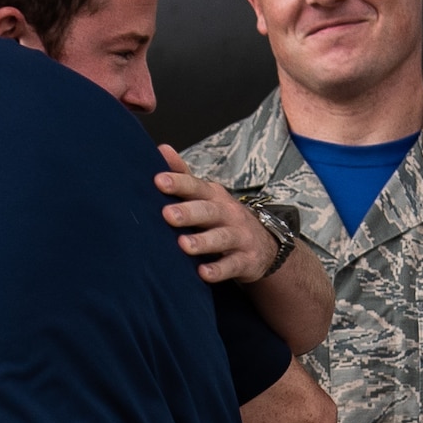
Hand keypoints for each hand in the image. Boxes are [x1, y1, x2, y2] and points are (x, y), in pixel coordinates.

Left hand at [156, 144, 276, 283]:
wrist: (264, 245)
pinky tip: (203, 273)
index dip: (178, 183)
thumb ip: (184, 176)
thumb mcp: (206, 195)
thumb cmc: (222, 217)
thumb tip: (161, 148)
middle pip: (208, 211)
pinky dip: (218, 270)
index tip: (158, 181)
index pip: (196, 187)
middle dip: (188, 212)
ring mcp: (239, 237)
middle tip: (167, 214)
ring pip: (221, 238)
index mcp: (214, 196)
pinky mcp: (246, 260)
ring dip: (202, 242)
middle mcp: (228, 213)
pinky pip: (232, 265)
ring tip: (183, 245)